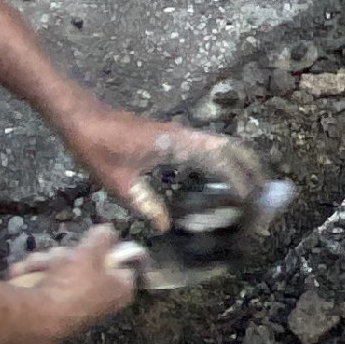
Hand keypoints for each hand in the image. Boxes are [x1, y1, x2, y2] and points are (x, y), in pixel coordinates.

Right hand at [0, 227, 138, 343]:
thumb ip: (103, 237)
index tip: (93, 242)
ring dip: (43, 264)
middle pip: (85, 265)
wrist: (36, 319)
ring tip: (35, 266)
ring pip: (59, 273)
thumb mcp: (91, 251)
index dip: (108, 251)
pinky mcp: (51, 313)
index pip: (122, 265)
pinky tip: (21, 275)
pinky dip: (32, 278)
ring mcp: (75, 309)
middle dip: (63, 256)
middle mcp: (100, 302)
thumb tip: (108, 231)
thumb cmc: (71, 284)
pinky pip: (44, 286)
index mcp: (120, 291)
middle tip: (57, 256)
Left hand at [60, 107, 262, 233]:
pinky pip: (206, 148)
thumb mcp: (118, 182)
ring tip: (251, 188)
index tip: (252, 200)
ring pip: (220, 146)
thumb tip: (166, 227)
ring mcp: (178, 134)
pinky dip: (221, 162)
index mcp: (176, 143)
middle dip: (250, 169)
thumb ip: (145, 204)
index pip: (220, 159)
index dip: (239, 179)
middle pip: (229, 148)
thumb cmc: (96, 145)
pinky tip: (219, 181)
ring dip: (238, 164)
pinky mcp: (171, 137)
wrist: (79, 116)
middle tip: (265, 194)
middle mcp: (183, 135)